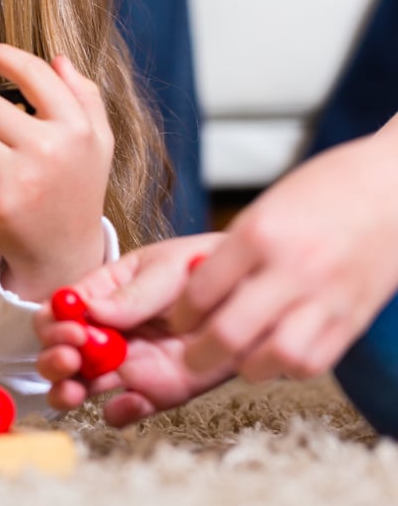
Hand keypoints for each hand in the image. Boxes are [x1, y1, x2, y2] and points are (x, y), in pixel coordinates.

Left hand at [0, 44, 112, 302]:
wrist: (65, 255)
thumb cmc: (77, 189)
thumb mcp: (97, 143)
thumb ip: (84, 97)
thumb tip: (58, 58)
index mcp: (77, 128)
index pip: (33, 73)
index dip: (1, 55)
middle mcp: (51, 149)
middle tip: (3, 143)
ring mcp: (22, 178)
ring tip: (0, 170)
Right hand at [35, 234, 234, 425]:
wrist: (252, 295)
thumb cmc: (204, 268)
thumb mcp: (167, 269)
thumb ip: (131, 294)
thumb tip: (90, 311)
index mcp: (102, 294)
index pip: (59, 309)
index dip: (54, 323)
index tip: (72, 330)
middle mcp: (106, 331)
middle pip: (59, 350)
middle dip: (53, 359)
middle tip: (72, 359)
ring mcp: (127, 364)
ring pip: (79, 384)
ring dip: (67, 391)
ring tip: (76, 391)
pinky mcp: (153, 392)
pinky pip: (123, 410)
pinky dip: (118, 413)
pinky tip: (129, 401)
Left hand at [169, 132, 397, 382]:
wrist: (394, 185)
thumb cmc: (324, 189)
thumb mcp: (264, 207)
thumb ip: (232, 251)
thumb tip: (195, 291)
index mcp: (259, 233)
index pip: (201, 292)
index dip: (180, 315)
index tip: (177, 320)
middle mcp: (292, 268)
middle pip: (230, 333)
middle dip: (200, 354)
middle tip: (191, 355)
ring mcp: (327, 296)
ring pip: (275, 357)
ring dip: (249, 366)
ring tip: (239, 358)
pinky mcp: (354, 317)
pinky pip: (314, 362)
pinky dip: (290, 367)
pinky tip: (278, 354)